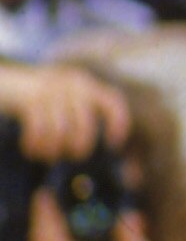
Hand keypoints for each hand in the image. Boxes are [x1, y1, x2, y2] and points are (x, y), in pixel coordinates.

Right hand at [0, 61, 128, 162]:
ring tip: (48, 156)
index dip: (118, 123)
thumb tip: (108, 154)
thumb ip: (84, 119)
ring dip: (53, 149)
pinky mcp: (30, 99)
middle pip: (85, 123)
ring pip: (60, 129)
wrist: (12, 83)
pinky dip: (36, 144)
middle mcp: (73, 85)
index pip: (112, 102)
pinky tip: (33, 150)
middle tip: (75, 156)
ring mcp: (51, 90)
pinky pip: (38, 129)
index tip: (114, 143)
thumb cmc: (47, 103)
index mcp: (88, 87)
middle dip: (80, 145)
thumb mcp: (70, 103)